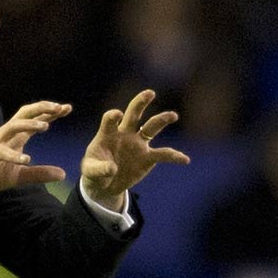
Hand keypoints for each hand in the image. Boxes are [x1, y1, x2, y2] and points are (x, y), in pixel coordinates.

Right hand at [0, 101, 71, 211]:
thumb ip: (40, 173)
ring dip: (29, 125)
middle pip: (24, 114)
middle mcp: (7, 135)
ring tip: (45, 126)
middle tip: (60, 107)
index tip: (68, 108)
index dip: (51, 113)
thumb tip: (63, 174)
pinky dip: (13, 155)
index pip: (35, 119)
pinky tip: (26, 159)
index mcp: (16, 137)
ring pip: (12, 126)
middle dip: (41, 108)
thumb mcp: (21, 176)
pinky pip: (1, 152)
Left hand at [81, 89, 190, 210]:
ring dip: (162, 120)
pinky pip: (163, 154)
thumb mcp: (91, 172)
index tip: (117, 115)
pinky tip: (185, 159)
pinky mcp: (148, 158)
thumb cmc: (94, 173)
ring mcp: (138, 144)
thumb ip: (100, 169)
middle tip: (150, 93)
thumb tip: (113, 168)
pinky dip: (174, 157)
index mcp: (108, 134)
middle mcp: (125, 134)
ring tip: (173, 115)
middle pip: (134, 114)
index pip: (111, 119)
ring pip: (152, 127)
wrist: (105, 184)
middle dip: (141, 102)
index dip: (113, 116)